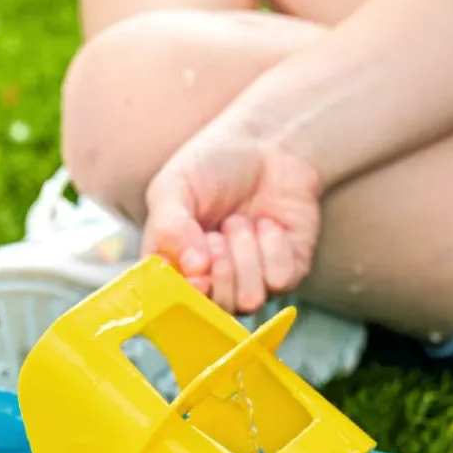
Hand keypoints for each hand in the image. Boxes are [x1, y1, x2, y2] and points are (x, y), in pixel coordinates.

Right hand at [142, 122, 321, 313]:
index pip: (175, 306)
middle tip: (220, 229)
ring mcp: (249, 283)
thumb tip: (192, 268)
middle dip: (220, 264)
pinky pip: (279, 280)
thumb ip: (167, 227)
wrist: (269, 144)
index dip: (188, 293)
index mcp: (176, 269)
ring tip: (242, 222)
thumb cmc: (214, 166)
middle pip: (216, 308)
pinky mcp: (285, 275)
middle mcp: (211, 284)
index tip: (198, 267)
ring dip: (245, 252)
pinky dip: (273, 246)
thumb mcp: (174, 187)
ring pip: (249, 299)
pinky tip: (268, 225)